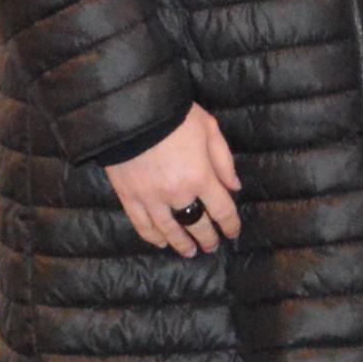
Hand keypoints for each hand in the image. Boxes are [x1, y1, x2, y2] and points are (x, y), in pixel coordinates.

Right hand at [108, 105, 240, 257]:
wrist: (132, 109)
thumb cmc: (175, 115)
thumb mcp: (209, 129)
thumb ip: (223, 160)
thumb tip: (234, 187)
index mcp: (201, 176)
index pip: (222, 210)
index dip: (230, 225)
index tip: (232, 232)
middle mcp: (177, 193)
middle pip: (197, 225)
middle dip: (207, 238)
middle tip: (211, 246)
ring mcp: (151, 198)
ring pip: (169, 230)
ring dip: (181, 244)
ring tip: (189, 251)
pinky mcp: (128, 197)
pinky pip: (142, 225)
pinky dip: (153, 237)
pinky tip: (161, 242)